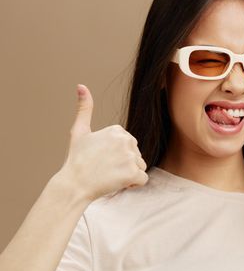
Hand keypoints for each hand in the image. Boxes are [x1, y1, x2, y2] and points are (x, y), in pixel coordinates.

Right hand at [59, 84, 148, 201]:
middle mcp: (126, 140)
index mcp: (116, 130)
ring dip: (129, 174)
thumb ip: (84, 109)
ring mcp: (130, 156)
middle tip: (104, 168)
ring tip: (109, 176)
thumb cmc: (76, 159)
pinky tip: (117, 183)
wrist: (73, 185)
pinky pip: (143, 180)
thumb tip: (81, 85)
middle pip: (136, 155)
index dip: (117, 155)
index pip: (129, 145)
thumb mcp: (79, 131)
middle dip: (124, 164)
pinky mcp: (133, 172)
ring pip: (140, 167)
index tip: (101, 158)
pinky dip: (132, 184)